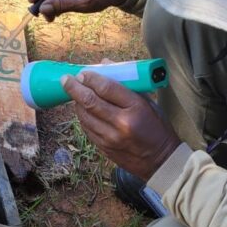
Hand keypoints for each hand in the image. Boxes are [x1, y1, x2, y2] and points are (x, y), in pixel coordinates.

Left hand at [62, 70, 179, 179]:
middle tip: (66, 79)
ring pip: (84, 115)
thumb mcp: (148, 103)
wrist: (160, 161)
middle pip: (90, 101)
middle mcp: (120, 123)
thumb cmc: (156, 128)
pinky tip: (82, 109)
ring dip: (76, 102)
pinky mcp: (103, 148)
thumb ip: (127, 85)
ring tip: (74, 93)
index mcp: (135, 108)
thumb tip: (104, 65)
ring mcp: (110, 138)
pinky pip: (86, 128)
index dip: (91, 78)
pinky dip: (82, 116)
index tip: (83, 73)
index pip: (106, 88)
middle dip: (74, 88)